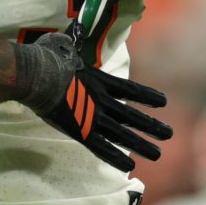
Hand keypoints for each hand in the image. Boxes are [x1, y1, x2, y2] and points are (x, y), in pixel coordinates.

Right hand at [15, 27, 172, 171]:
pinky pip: (102, 149)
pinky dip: (116, 158)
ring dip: (142, 145)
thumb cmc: (47, 58)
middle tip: (169, 133)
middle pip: (133, 116)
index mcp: (100, 80)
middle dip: (153, 126)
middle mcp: (102, 100)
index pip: (131, 90)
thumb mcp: (65, 47)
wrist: (36, 75)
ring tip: (158, 154)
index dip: (148, 97)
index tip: (164, 102)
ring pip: (124, 136)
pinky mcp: (80, 132)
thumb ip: (71, 47)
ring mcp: (93, 118)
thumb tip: (68, 37)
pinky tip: (129, 167)